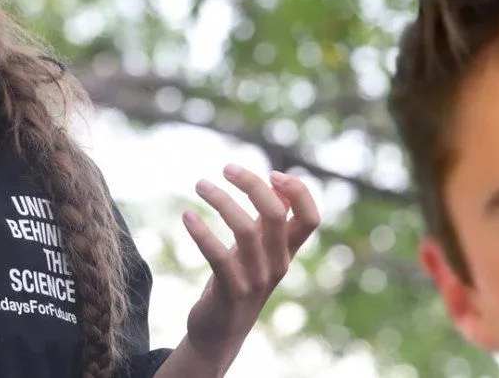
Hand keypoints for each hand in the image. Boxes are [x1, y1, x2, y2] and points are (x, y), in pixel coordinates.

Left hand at [179, 165, 319, 368]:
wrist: (221, 332)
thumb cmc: (240, 280)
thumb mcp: (259, 249)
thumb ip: (270, 220)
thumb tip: (278, 183)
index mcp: (287, 251)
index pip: (310, 219)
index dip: (299, 192)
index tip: (274, 173)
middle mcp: (277, 264)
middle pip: (276, 215)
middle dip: (252, 185)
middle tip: (226, 168)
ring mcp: (256, 280)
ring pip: (245, 231)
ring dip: (221, 201)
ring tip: (200, 185)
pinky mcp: (231, 292)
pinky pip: (219, 257)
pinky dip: (202, 232)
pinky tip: (188, 216)